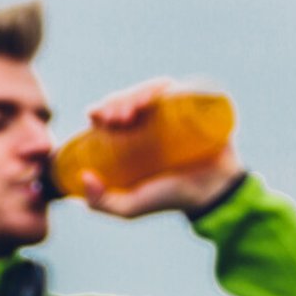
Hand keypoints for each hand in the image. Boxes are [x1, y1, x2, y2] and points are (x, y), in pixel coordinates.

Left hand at [80, 77, 244, 218]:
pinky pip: (179, 88)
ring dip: (136, 93)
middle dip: (115, 101)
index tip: (97, 119)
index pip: (107, 114)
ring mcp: (173, 111)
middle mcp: (148, 120)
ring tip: (133, 110)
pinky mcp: (195, 105)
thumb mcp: (128, 207)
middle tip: (115, 118)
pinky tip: (154, 98)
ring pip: (149, 90)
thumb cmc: (168, 199)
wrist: (211, 194)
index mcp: (127, 136)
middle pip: (126, 98)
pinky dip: (163, 88)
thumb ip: (100, 202)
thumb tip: (84, 176)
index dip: (99, 111)